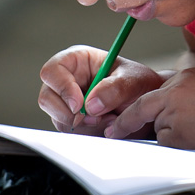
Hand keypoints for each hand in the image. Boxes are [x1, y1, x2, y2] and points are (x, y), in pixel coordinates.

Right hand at [38, 45, 165, 132]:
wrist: (147, 104)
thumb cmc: (139, 83)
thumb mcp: (133, 79)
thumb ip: (115, 88)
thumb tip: (90, 104)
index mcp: (77, 61)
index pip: (53, 71)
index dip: (62, 87)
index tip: (79, 104)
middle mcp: (67, 80)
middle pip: (47, 97)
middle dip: (69, 112)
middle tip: (94, 118)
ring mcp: (67, 102)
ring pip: (58, 118)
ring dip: (83, 125)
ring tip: (109, 119)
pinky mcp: (73, 120)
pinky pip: (70, 131)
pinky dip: (88, 133)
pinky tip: (106, 126)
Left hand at [105, 68, 194, 154]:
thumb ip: (187, 93)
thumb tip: (170, 111)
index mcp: (183, 78)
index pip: (150, 96)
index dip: (134, 112)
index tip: (116, 124)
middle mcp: (173, 93)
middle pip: (147, 112)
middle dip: (140, 123)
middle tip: (117, 133)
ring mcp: (174, 113)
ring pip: (160, 130)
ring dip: (174, 135)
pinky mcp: (179, 135)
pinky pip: (169, 144)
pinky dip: (181, 145)